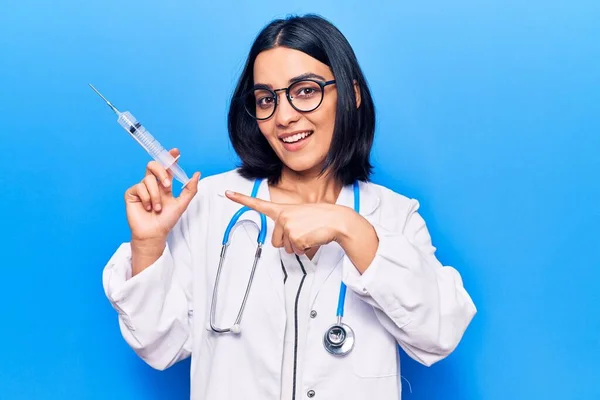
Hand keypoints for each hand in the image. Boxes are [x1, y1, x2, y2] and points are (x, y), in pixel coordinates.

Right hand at [125, 148, 200, 244]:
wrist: (154, 233)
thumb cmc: (167, 220)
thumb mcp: (182, 204)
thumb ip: (190, 189)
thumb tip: (197, 174)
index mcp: (165, 184)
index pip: (167, 167)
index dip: (170, 157)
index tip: (176, 151)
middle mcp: (153, 184)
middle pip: (153, 165)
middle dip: (162, 172)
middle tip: (168, 185)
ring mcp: (142, 188)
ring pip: (148, 179)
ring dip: (156, 195)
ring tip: (157, 208)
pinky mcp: (132, 193)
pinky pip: (139, 187)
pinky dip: (147, 198)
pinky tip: (147, 208)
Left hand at [225, 190, 351, 254]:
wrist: (337, 220)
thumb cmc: (320, 218)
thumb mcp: (300, 216)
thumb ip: (287, 225)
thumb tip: (283, 242)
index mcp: (282, 210)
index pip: (258, 204)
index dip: (241, 199)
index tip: (227, 193)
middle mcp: (282, 217)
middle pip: (276, 242)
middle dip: (289, 242)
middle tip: (302, 232)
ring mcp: (288, 227)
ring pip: (286, 248)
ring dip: (298, 245)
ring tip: (308, 233)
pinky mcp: (295, 237)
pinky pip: (296, 251)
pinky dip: (305, 248)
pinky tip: (312, 237)